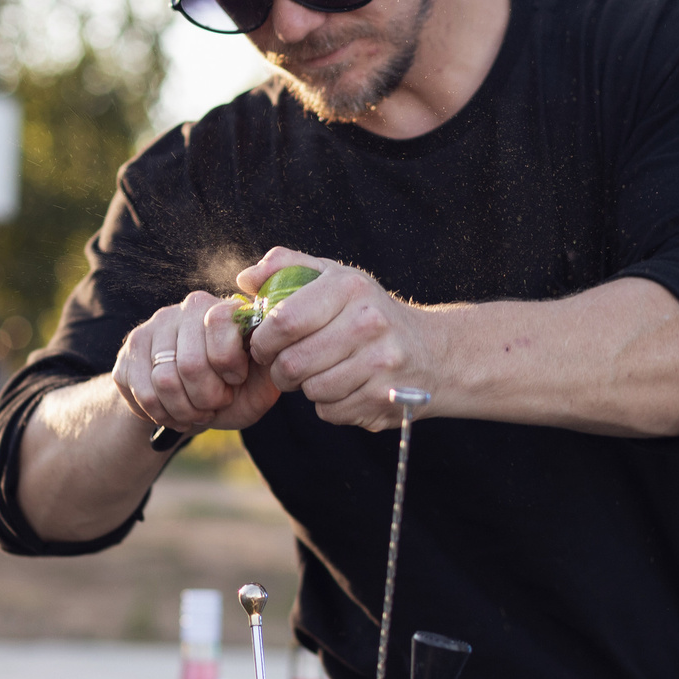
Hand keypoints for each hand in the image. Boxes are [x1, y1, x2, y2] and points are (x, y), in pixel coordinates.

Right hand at [112, 288, 279, 436]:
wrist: (195, 407)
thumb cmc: (237, 393)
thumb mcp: (263, 382)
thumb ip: (272, 363)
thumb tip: (271, 345)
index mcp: (224, 308)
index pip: (220, 324)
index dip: (229, 366)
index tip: (236, 379)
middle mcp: (186, 309)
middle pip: (190, 364)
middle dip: (207, 398)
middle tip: (215, 403)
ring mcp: (153, 327)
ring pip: (163, 382)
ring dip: (184, 410)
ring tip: (196, 411)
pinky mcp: (129, 351)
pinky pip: (141, 393)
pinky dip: (161, 414)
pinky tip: (173, 412)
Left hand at [240, 247, 446, 431]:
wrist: (434, 352)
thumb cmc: (369, 312)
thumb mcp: (335, 277)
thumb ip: (286, 267)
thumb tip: (244, 280)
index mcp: (350, 288)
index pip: (283, 322)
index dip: (262, 340)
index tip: (264, 345)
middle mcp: (368, 324)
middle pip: (292, 363)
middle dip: (280, 369)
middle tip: (287, 364)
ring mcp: (379, 364)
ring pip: (310, 390)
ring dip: (306, 387)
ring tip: (320, 372)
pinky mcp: (383, 399)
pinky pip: (330, 411)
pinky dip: (329, 404)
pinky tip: (345, 387)